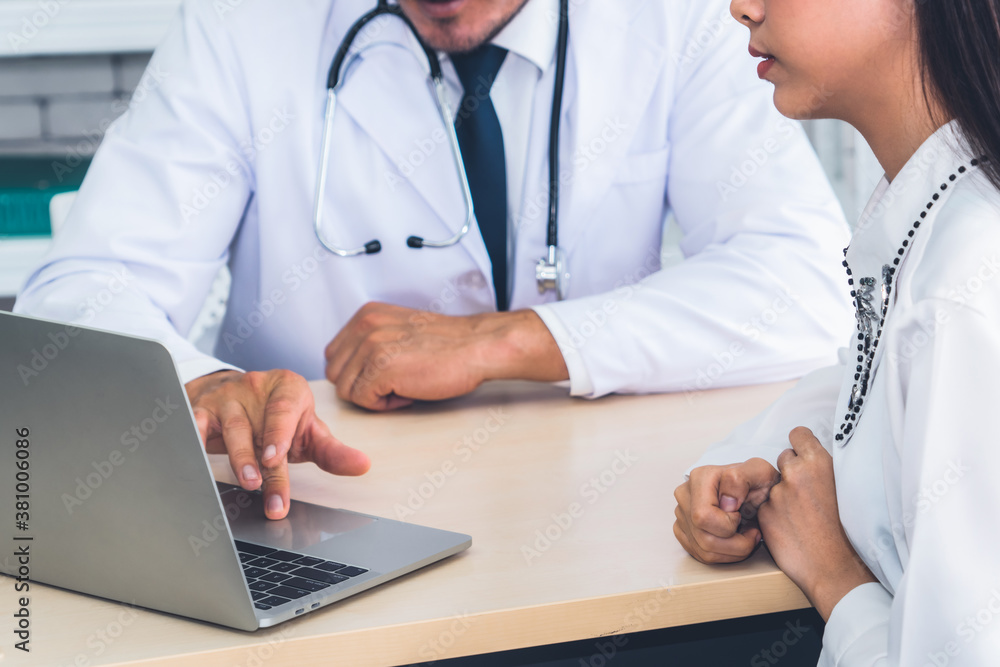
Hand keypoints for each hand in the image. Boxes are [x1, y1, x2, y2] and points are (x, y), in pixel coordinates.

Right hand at [185, 369, 370, 519]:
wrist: (238, 394)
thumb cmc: (280, 419)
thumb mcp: (308, 431)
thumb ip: (332, 451)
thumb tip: (363, 465)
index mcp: (289, 388)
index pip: (284, 410)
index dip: (279, 433)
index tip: (276, 458)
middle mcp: (258, 387)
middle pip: (258, 428)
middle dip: (263, 463)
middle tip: (267, 491)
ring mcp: (228, 397)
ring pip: (230, 429)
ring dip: (237, 458)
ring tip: (248, 482)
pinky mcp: (202, 408)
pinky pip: (195, 424)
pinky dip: (193, 439)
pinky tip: (192, 459)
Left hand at [324, 302, 568, 409]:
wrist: (477, 347)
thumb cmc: (446, 344)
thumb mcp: (399, 328)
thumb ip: (372, 339)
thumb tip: (351, 367)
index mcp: (366, 315)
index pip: (335, 354)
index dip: (356, 372)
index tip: (384, 374)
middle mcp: (364, 326)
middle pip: (336, 372)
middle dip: (360, 385)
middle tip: (393, 384)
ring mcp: (371, 347)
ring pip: (346, 389)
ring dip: (372, 396)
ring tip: (402, 388)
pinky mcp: (380, 369)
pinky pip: (363, 400)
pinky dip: (384, 405)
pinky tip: (408, 393)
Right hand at [673, 458, 779, 563]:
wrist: (755, 487)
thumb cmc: (757, 482)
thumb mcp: (759, 472)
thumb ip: (740, 479)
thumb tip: (726, 502)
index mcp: (699, 478)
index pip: (703, 517)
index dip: (729, 524)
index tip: (742, 514)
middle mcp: (685, 495)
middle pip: (704, 539)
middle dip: (736, 544)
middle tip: (751, 532)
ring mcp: (682, 514)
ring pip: (703, 551)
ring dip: (733, 551)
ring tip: (746, 536)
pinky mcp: (683, 530)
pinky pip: (701, 555)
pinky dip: (724, 555)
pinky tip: (734, 541)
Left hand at [757, 427, 875, 619]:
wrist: (834, 567)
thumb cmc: (848, 533)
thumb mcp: (846, 490)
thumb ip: (826, 470)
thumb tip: (815, 457)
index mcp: (820, 464)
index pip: (798, 435)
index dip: (800, 445)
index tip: (802, 454)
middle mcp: (796, 474)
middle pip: (784, 457)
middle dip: (790, 470)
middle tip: (805, 492)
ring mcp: (777, 494)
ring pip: (773, 483)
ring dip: (781, 493)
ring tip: (800, 515)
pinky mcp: (764, 513)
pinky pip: (765, 504)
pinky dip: (773, 512)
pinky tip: (790, 527)